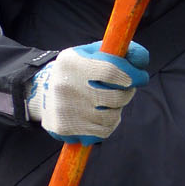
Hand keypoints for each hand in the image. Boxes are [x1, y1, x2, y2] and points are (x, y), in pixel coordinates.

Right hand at [26, 40, 149, 143]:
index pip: (112, 71)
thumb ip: (120, 53)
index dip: (132, 75)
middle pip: (116, 96)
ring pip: (112, 116)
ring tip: (106, 103)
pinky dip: (107, 125)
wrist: (43, 92)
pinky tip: (98, 117)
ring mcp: (64, 109)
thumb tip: (141, 59)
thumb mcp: (95, 53)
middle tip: (123, 90)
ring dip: (116, 110)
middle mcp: (65, 86)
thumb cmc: (79, 71)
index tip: (141, 77)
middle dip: (127, 93)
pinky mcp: (64, 128)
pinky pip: (102, 131)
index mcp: (72, 62)